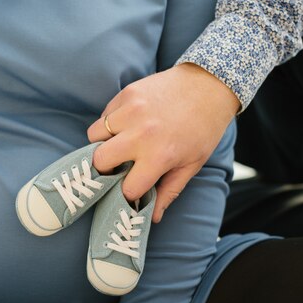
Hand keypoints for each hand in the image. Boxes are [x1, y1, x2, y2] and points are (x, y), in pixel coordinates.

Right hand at [87, 63, 239, 221]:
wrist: (208, 85)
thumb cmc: (203, 129)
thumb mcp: (191, 165)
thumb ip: (169, 192)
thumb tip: (151, 217)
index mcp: (159, 156)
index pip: (126, 187)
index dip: (127, 192)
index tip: (129, 189)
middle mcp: (141, 134)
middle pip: (99, 161)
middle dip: (104, 169)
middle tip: (114, 168)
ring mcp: (131, 111)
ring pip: (94, 135)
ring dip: (103, 143)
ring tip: (119, 144)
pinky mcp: (126, 94)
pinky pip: (104, 115)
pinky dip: (110, 123)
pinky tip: (127, 124)